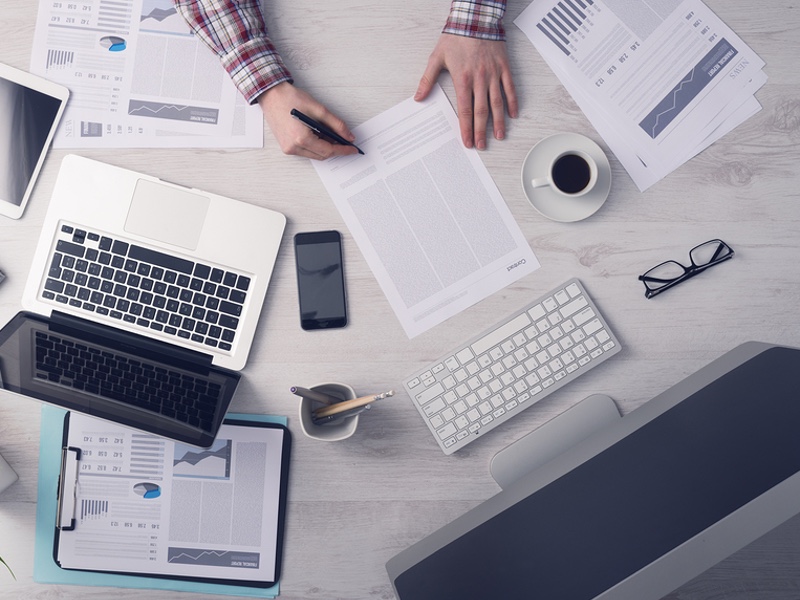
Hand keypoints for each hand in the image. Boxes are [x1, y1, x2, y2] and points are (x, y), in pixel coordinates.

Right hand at [257, 82, 358, 159]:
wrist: (271, 95)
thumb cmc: (291, 99)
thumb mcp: (319, 109)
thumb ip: (336, 124)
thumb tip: (349, 136)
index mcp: (301, 139)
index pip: (328, 150)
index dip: (343, 150)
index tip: (353, 149)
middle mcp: (293, 147)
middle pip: (322, 155)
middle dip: (335, 149)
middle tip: (346, 141)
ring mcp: (288, 149)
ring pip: (314, 155)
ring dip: (325, 148)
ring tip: (332, 135)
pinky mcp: (286, 147)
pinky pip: (306, 151)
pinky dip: (316, 146)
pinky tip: (320, 136)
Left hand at [415, 34, 518, 149]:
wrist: (475, 18)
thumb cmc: (456, 37)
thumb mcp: (437, 57)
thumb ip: (427, 79)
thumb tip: (418, 97)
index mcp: (463, 79)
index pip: (464, 110)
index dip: (466, 128)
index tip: (467, 141)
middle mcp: (480, 79)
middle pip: (481, 111)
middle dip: (481, 131)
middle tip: (481, 145)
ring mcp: (493, 74)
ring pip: (497, 103)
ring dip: (498, 122)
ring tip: (498, 136)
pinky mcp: (503, 67)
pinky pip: (510, 88)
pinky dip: (512, 102)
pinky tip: (513, 115)